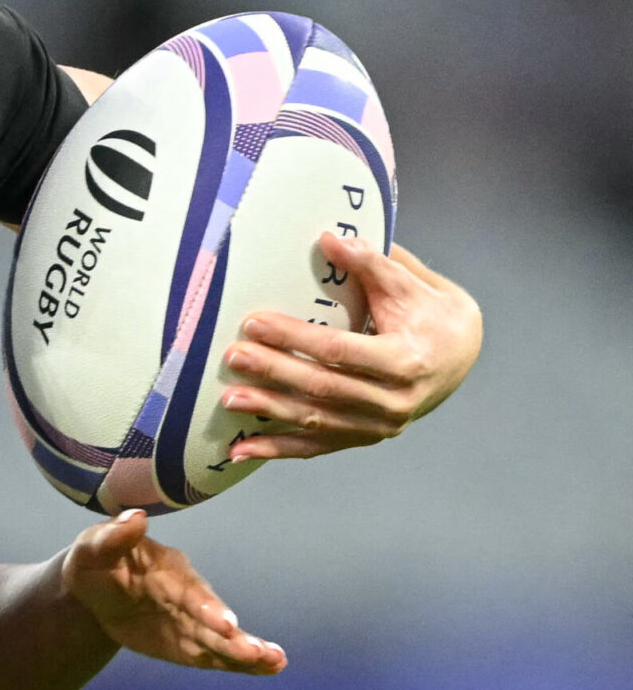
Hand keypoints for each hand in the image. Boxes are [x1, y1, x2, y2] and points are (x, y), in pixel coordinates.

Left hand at [63, 510, 284, 674]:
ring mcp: (190, 621)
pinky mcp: (187, 643)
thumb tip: (135, 517)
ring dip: (247, 651)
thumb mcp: (94, 547)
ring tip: (276, 662)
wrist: (92, 588)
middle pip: (213, 617)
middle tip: (258, 652)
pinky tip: (268, 668)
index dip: (207, 607)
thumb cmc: (94, 561)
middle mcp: (187, 595)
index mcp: (168, 570)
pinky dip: (238, 663)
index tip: (226, 624)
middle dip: (233, 636)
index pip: (190, 591)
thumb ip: (113, 536)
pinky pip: (213, 655)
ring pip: (221, 639)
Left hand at [220, 235, 481, 460]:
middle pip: (323, 389)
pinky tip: (241, 450)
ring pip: (317, 421)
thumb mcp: (412, 284)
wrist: (461, 356)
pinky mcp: (364, 437)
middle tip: (232, 356)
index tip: (254, 323)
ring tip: (228, 399)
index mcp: (405, 360)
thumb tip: (330, 240)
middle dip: (273, 373)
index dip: (295, 339)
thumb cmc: (431, 313)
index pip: (340, 351)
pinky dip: (278, 450)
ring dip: (269, 412)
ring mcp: (379, 426)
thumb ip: (373, 263)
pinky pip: (317, 447)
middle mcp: (394, 401)